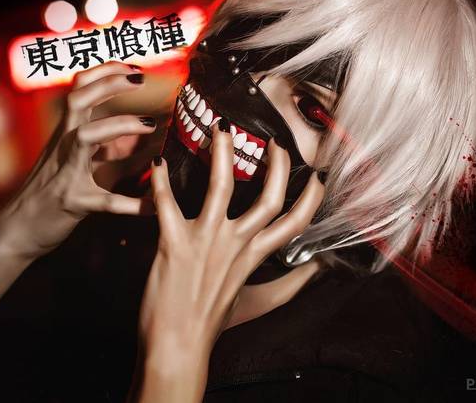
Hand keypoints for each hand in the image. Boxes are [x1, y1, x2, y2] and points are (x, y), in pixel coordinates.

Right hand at [0, 61, 156, 259]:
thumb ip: (107, 150)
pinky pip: (105, 201)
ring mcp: (65, 172)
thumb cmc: (49, 194)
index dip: (105, 73)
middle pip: (78, 100)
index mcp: (65, 135)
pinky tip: (152, 206)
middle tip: (141, 78)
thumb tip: (143, 137)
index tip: (134, 68)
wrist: (16, 231)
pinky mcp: (72, 203)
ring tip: (150, 124)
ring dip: (119, 126)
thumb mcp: (78, 165)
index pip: (79, 89)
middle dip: (109, 83)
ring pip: (86, 137)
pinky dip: (131, 204)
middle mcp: (63, 147)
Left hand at [133, 121, 324, 401]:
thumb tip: (317, 270)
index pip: (294, 222)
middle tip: (274, 141)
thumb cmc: (212, 324)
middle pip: (270, 198)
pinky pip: (166, 204)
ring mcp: (206, 242)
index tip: (318, 176)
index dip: (310, 197)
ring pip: (222, 187)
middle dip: (278, 165)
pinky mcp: (174, 243)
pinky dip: (160, 181)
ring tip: (221, 128)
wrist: (177, 347)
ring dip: (222, 153)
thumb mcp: (258, 303)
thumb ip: (290, 285)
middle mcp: (236, 244)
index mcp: (255, 255)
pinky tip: (158, 162)